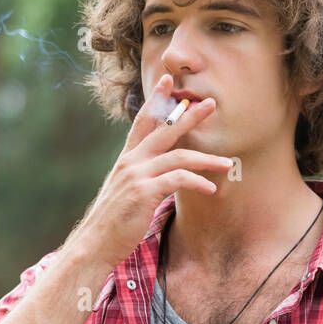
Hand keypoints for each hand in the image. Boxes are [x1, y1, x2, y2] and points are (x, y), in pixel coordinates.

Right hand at [67, 72, 232, 269]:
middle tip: (211, 104)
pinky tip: (211, 189)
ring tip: (227, 163)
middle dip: (190, 116)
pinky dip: (197, 182)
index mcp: (127, 159)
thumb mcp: (125, 193)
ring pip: (179, 156)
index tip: (168, 80)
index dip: (155, 100)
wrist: (95, 243)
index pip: (142, 121)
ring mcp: (137, 175)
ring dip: (207, 159)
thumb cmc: (113, 222)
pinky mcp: (144, 192)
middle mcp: (131, 162)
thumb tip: (162, 178)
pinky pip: (178, 180)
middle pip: (165, 130)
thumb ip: (141, 178)